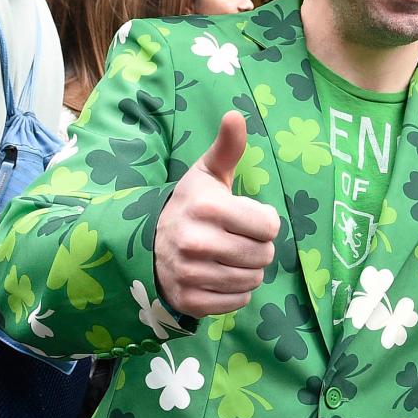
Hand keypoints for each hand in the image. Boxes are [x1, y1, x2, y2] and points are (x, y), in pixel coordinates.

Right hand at [154, 111, 279, 317]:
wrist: (147, 243)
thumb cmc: (191, 205)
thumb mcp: (208, 174)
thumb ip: (228, 147)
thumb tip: (236, 115)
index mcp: (208, 208)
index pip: (270, 226)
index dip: (264, 222)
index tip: (246, 217)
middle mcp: (196, 242)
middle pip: (264, 255)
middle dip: (259, 247)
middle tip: (239, 239)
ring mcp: (190, 274)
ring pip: (253, 280)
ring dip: (248, 270)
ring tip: (229, 257)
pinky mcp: (189, 301)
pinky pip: (238, 302)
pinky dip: (236, 292)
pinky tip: (219, 276)